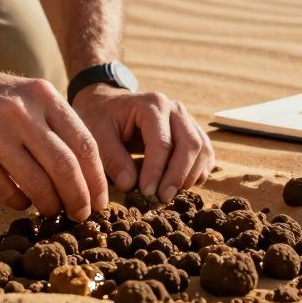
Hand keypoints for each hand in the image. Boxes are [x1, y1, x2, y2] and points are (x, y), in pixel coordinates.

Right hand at [0, 65, 108, 220]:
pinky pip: (6, 193)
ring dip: (49, 206)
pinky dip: (19, 204)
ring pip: (37, 185)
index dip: (97, 180)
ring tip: (51, 211)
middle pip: (65, 168)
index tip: (101, 201)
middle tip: (82, 215)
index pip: (85, 144)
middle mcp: (20, 112)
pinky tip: (20, 202)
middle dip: (79, 199)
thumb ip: (55, 124)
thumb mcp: (26, 95)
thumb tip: (89, 174)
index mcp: (42, 95)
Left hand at [71, 84, 215, 202]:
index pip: (162, 142)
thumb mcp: (97, 135)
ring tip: (169, 195)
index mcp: (151, 105)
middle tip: (162, 198)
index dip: (156, 171)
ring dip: (190, 176)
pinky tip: (181, 186)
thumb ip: (112, 159)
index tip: (146, 193)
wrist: (108, 104)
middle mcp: (174, 109)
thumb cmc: (101, 118)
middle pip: (190, 144)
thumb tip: (130, 185)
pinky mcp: (191, 130)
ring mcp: (186, 118)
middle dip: (178, 175)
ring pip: (202, 149)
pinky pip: (205, 153)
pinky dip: (198, 172)